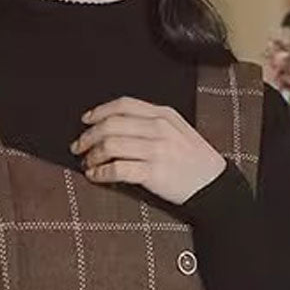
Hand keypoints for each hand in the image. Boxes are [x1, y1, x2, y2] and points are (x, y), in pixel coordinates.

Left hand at [70, 96, 226, 204]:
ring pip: (111, 145)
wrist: (211, 184)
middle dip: (89, 136)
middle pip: (112, 124)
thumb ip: (152, 122)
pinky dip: (101, 172)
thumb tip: (117, 124)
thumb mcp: (177, 130)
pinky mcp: (153, 172)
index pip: (124, 105)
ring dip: (92, 155)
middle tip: (78, 147)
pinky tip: (95, 175)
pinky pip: (118, 168)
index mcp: (163, 114)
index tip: (86, 121)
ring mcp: (156, 150)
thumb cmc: (192, 159)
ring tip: (87, 163)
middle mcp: (158, 128)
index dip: (100, 111)